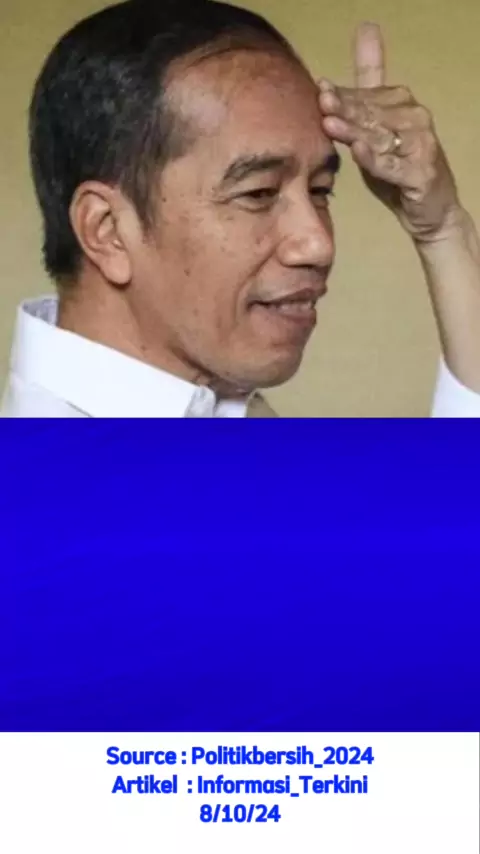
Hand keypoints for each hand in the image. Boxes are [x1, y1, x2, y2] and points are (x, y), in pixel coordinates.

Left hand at [318, 23, 460, 241]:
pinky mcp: (422, 173)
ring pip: (381, 136)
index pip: (367, 96)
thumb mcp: (375, 132)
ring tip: (330, 124)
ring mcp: (420, 146)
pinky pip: (393, 166)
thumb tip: (348, 51)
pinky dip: (375, 159)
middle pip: (372, 113)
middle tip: (322, 101)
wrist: (430, 212)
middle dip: (346, 107)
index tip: (320, 89)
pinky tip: (358, 151)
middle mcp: (414, 119)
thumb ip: (363, 95)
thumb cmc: (398, 171)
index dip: (344, 93)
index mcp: (402, 106)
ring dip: (355, 129)